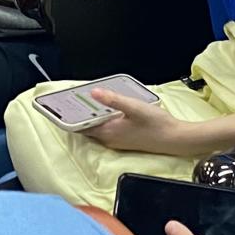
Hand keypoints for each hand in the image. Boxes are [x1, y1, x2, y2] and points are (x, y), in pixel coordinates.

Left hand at [80, 91, 208, 156]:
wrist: (176, 139)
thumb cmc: (157, 124)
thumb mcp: (134, 107)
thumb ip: (113, 100)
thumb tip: (93, 93)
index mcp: (108, 132)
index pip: (79, 127)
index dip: (68, 118)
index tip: (58, 107)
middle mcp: (109, 139)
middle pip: (85, 128)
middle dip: (77, 115)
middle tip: (69, 100)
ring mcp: (116, 141)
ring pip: (95, 129)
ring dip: (89, 118)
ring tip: (83, 102)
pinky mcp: (124, 140)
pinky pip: (105, 130)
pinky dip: (100, 120)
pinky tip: (105, 110)